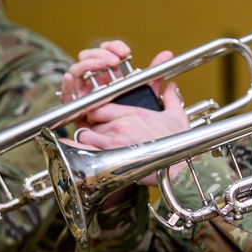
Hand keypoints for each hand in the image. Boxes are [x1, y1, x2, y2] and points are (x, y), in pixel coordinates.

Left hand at [66, 47, 189, 185]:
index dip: (96, 112)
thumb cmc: (177, 142)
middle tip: (100, 133)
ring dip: (88, 139)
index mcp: (131, 113)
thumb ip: (170, 97)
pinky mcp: (110, 157)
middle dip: (92, 127)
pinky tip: (72, 151)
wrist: (178, 165)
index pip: (99, 106)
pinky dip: (76, 150)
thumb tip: (171, 86)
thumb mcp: (177, 115)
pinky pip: (83, 150)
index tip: (100, 118)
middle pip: (90, 121)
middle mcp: (119, 125)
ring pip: (85, 135)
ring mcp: (112, 141)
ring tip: (98, 144)